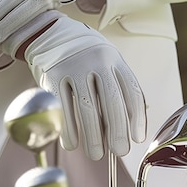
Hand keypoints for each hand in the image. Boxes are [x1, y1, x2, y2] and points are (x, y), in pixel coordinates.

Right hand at [2, 12, 146, 160]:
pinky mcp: (53, 75)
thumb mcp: (105, 61)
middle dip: (117, 131)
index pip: (131, 91)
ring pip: (87, 108)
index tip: (137, 138)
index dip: (137, 118)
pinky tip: (72, 144)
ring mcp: (73, 67)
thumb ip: (117, 87)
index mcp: (114, 59)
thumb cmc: (83, 55)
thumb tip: (129, 126)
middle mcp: (96, 61)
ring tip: (95, 154)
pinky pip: (63, 108)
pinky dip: (68, 129)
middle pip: (112, 101)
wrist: (49, 33)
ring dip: (93, 136)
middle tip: (119, 151)